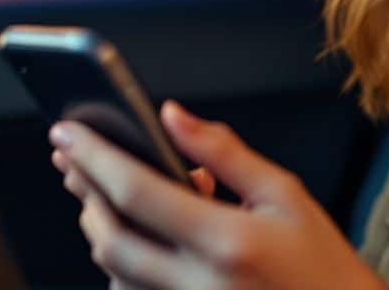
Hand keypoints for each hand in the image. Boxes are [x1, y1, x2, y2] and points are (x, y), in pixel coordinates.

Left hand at [49, 101, 386, 289]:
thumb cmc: (320, 263)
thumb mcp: (285, 192)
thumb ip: (224, 151)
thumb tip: (171, 116)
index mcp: (226, 241)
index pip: (138, 193)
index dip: (96, 158)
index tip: (68, 131)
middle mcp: (198, 284)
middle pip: (110, 240)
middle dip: (83, 195)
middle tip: (72, 160)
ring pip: (113, 273)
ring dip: (99, 229)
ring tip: (100, 193)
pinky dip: (122, 262)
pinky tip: (135, 235)